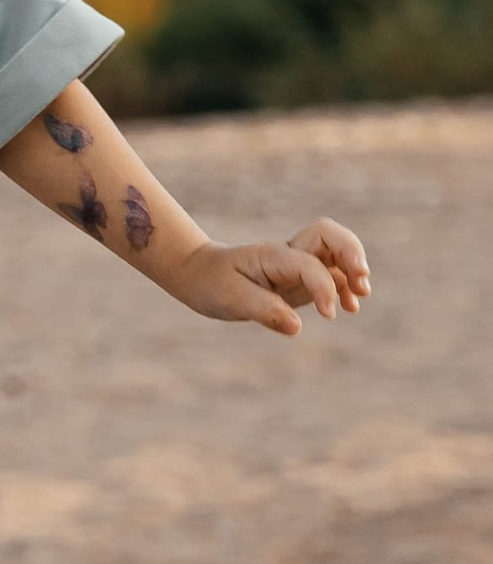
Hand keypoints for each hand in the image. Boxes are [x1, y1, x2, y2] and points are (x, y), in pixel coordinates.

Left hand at [164, 219, 371, 336]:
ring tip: (362, 296)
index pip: (309, 264)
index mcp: (273, 256)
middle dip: (352, 253)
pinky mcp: (301, 278)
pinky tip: (350, 306)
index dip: (324, 287)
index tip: (328, 315)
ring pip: (336, 251)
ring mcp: (298, 264)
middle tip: (363, 280)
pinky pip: (332, 274)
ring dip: (354, 268)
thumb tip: (297, 327)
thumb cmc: (213, 283)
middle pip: (331, 236)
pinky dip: (345, 286)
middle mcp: (290, 254)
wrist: (200, 275)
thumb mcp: (232, 299)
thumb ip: (265, 311)